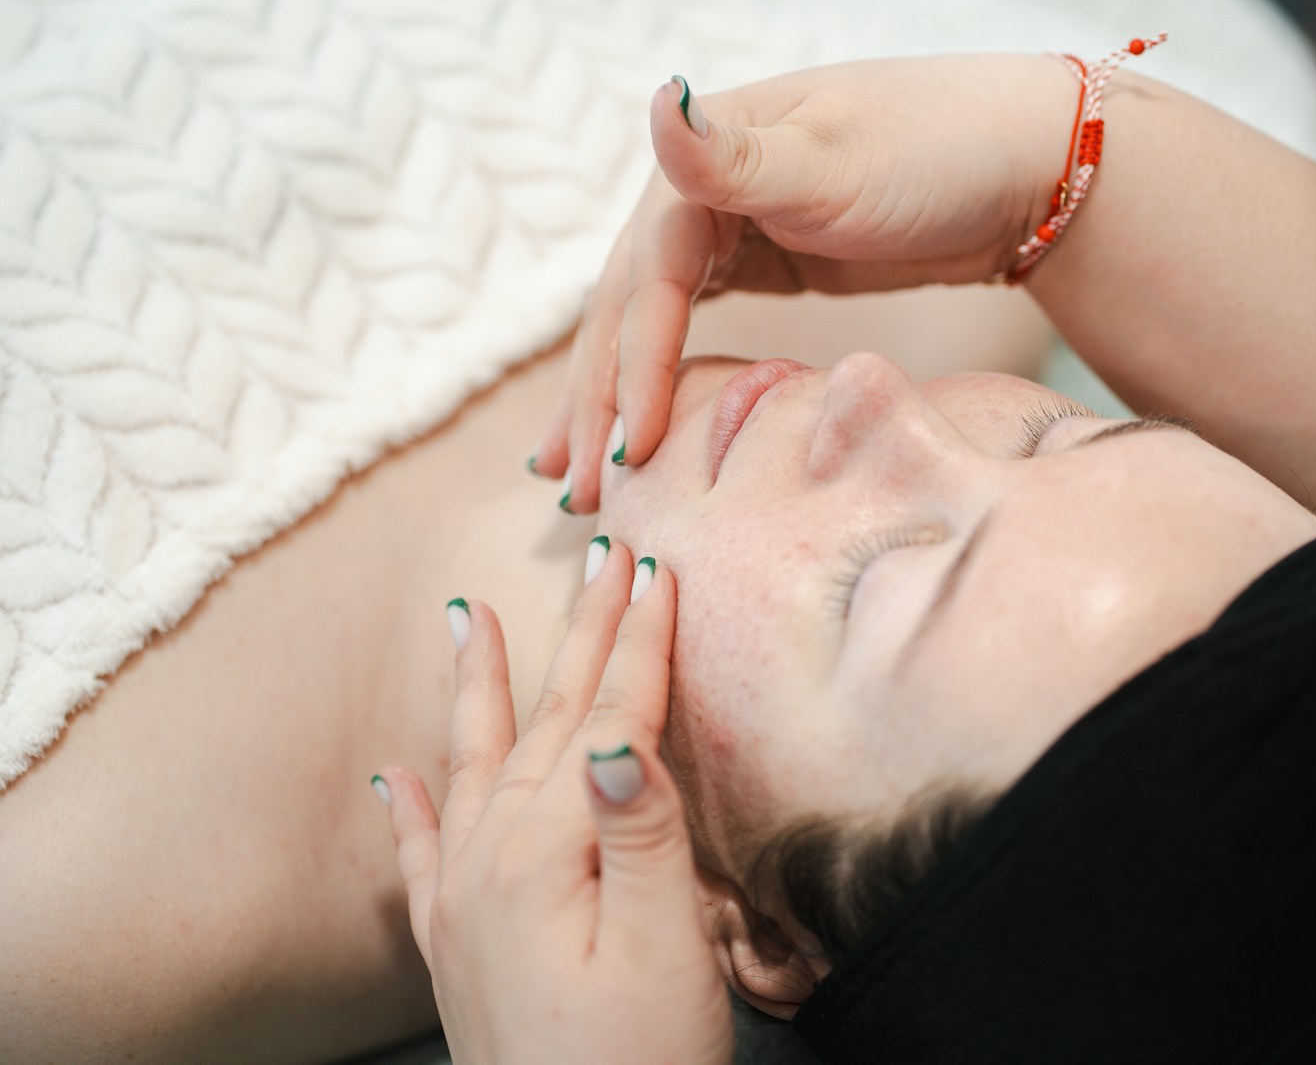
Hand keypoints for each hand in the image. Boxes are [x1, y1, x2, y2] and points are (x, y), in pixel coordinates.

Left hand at [377, 547, 732, 1064]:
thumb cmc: (635, 1063)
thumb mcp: (665, 951)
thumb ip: (644, 834)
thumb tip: (621, 732)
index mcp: (551, 848)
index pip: (607, 717)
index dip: (638, 642)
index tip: (655, 569)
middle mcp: (495, 858)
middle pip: (550, 718)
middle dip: (583, 633)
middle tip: (604, 556)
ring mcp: (467, 900)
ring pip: (477, 761)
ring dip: (481, 687)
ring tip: (467, 617)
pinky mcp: (458, 944)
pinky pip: (423, 849)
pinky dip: (411, 804)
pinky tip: (395, 772)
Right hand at [534, 54, 1078, 510]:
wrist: (1026, 161)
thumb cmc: (941, 152)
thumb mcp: (836, 161)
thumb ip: (736, 157)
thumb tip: (657, 98)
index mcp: (703, 156)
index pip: (646, 282)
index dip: (631, 372)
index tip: (627, 456)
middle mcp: (699, 187)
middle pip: (628, 305)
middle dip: (596, 398)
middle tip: (569, 488)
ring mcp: (729, 223)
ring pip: (649, 321)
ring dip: (610, 394)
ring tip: (572, 473)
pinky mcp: (762, 258)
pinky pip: (691, 326)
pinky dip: (660, 376)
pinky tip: (642, 422)